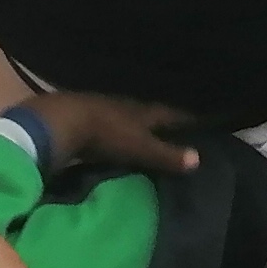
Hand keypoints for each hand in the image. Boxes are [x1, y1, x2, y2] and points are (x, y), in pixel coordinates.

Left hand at [24, 94, 200, 174]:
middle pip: (153, 116)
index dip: (189, 120)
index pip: (174, 114)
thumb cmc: (106, 133)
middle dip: (165, 125)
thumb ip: (166, 154)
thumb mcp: (139, 147)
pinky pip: (112, 131)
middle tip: (181, 135)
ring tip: (153, 141)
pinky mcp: (88, 122)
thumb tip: (199, 160)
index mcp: (146, 110)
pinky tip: (121, 146)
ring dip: (142, 131)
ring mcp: (107, 112)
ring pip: (132, 122)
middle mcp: (130, 107)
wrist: (61, 122)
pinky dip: (121, 138)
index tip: (205, 124)